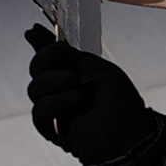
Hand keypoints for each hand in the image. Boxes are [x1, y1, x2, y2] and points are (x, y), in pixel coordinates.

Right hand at [25, 27, 159, 165]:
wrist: (130, 133)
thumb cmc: (120, 102)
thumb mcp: (96, 68)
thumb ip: (67, 54)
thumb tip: (38, 33)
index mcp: (70, 72)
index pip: (47, 54)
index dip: (39, 42)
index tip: (34, 32)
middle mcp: (58, 89)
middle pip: (35, 68)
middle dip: (46, 60)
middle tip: (70, 68)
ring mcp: (53, 108)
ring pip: (34, 88)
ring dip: (56, 83)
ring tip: (81, 90)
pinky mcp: (50, 128)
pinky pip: (39, 110)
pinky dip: (57, 102)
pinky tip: (78, 102)